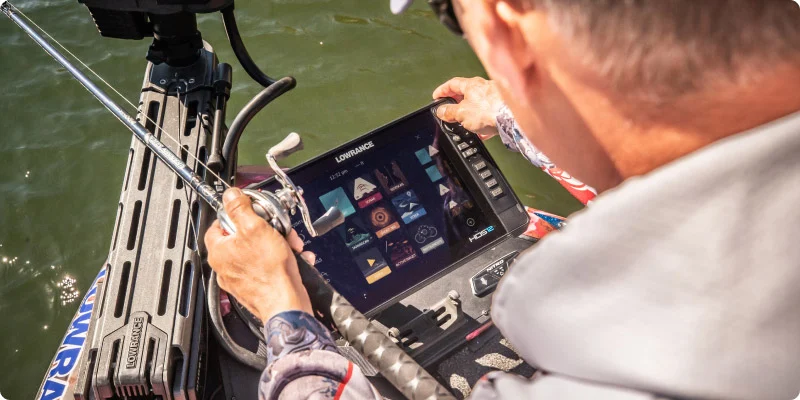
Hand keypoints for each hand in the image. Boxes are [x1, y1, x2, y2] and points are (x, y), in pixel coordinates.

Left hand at [205, 188, 314, 321]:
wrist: (286, 303)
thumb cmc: (269, 272)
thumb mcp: (255, 228)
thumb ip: (239, 208)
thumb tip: (229, 195)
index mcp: (218, 251)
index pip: (217, 224)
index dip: (235, 214)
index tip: (250, 210)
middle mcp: (225, 267)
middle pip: (241, 237)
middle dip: (265, 229)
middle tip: (277, 229)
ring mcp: (240, 279)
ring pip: (257, 251)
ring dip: (277, 244)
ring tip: (289, 245)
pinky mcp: (256, 287)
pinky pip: (267, 266)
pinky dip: (281, 260)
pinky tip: (293, 258)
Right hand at [433, 77, 504, 139]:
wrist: (513, 119)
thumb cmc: (488, 111)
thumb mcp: (461, 113)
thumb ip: (449, 112)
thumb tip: (441, 111)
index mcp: (471, 84)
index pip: (452, 83)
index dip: (442, 90)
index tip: (436, 97)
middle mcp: (484, 87)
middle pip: (466, 93)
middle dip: (456, 102)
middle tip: (449, 111)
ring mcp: (495, 97)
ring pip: (478, 104)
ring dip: (470, 113)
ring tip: (464, 123)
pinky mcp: (503, 109)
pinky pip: (489, 114)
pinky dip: (483, 122)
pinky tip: (481, 132)